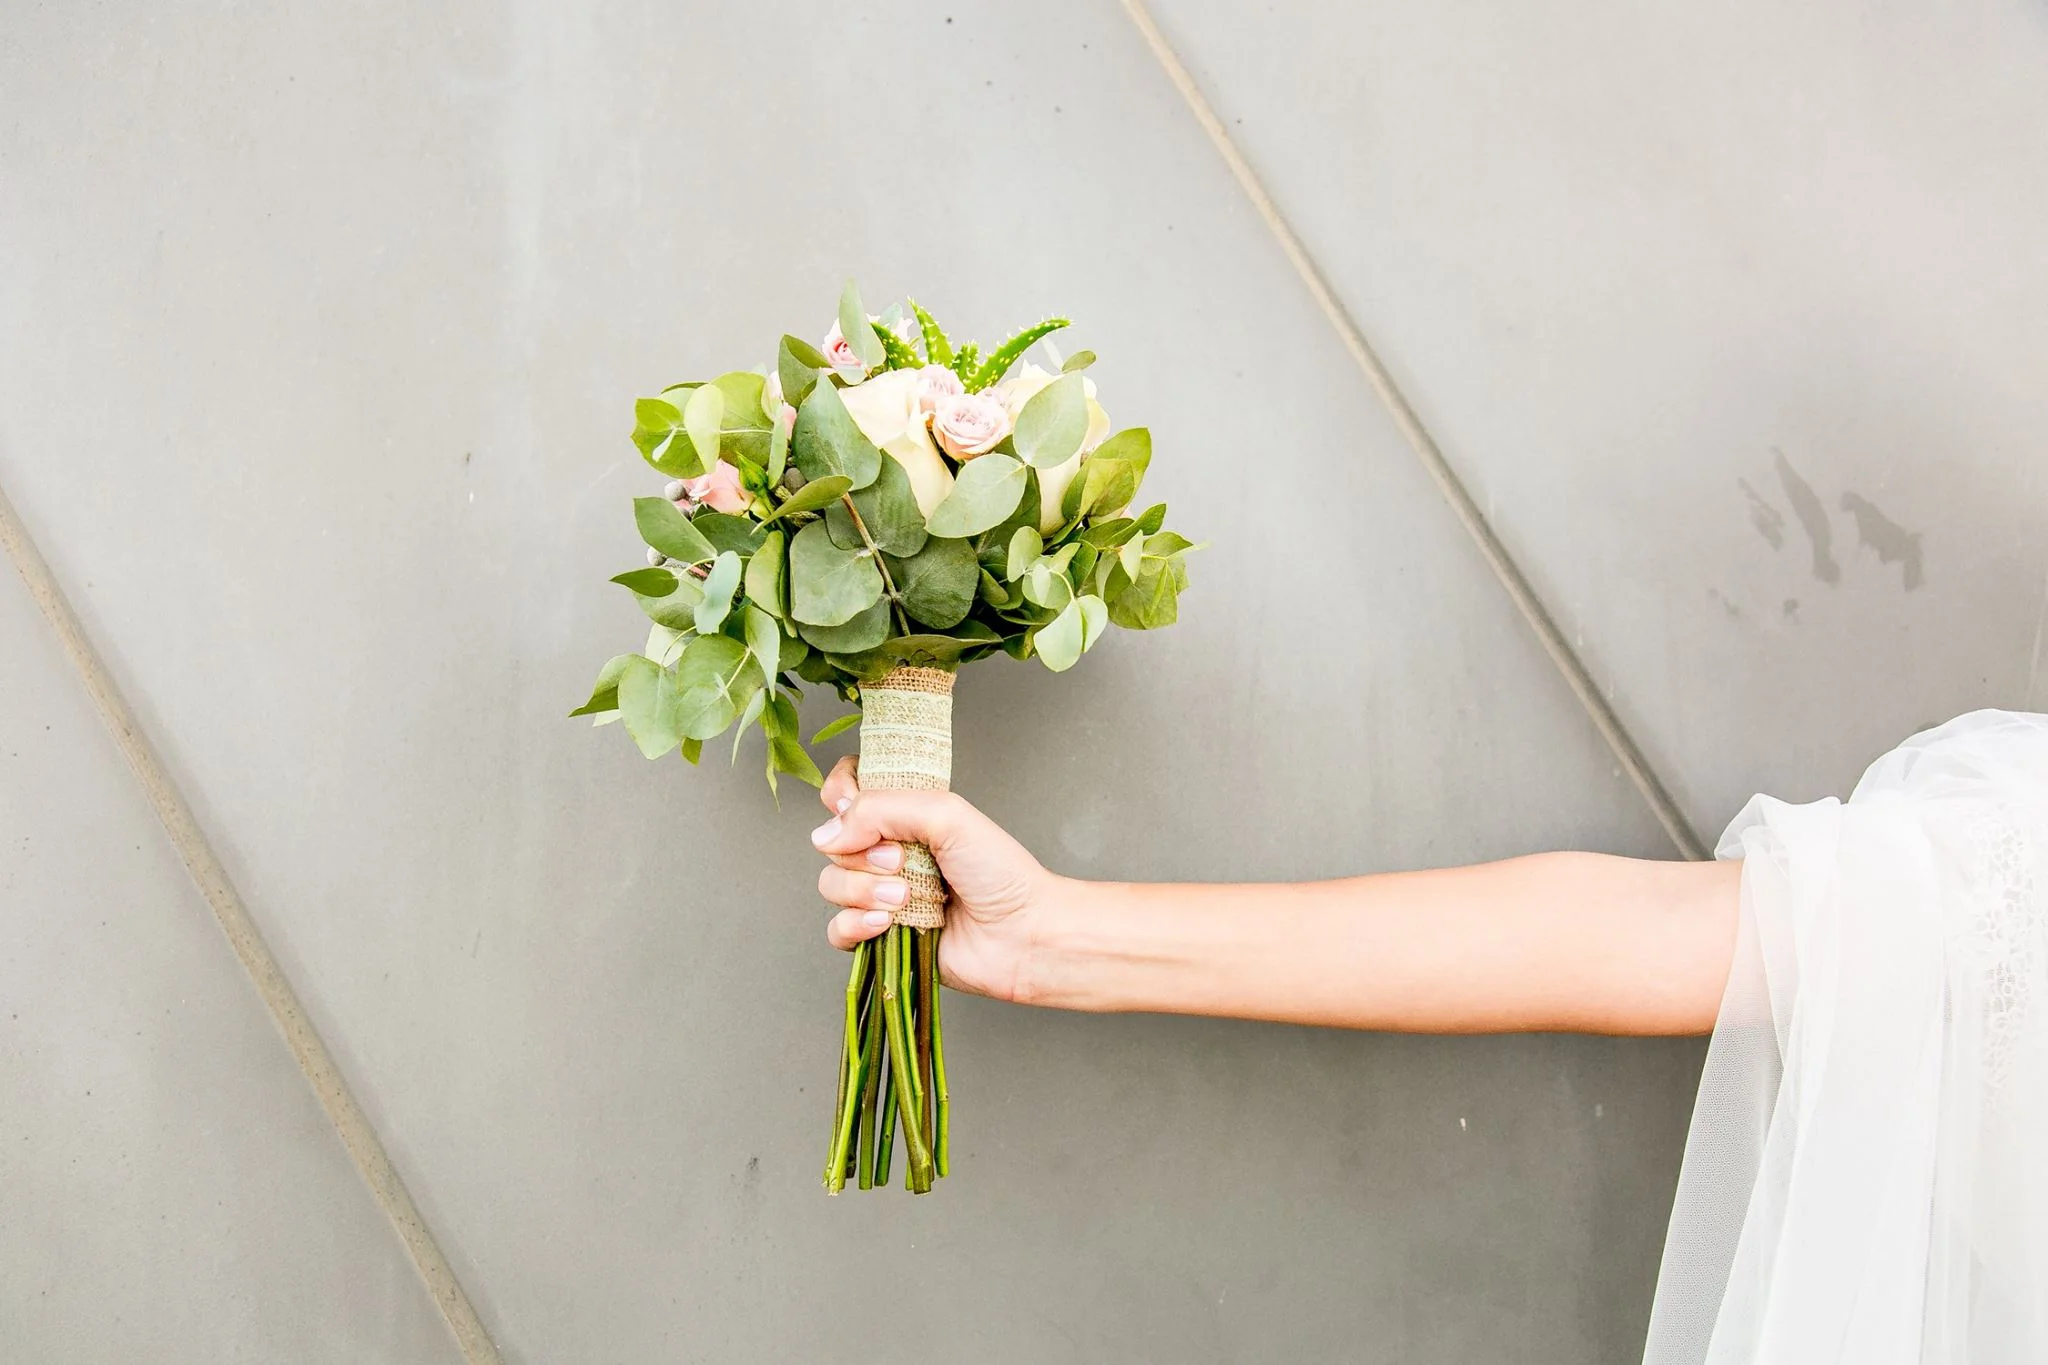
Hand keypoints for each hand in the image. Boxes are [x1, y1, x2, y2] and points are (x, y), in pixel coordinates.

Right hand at [811, 757, 1056, 1003]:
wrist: (1023, 935)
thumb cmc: (1001, 873)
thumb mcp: (947, 815)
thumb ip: (881, 808)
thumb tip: (826, 832)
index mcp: (905, 815)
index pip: (846, 789)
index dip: (840, 794)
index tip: (851, 804)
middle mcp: (889, 852)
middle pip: (833, 842)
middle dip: (862, 853)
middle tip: (903, 861)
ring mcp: (882, 895)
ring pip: (832, 885)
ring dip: (863, 891)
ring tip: (906, 898)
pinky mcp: (881, 937)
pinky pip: (838, 931)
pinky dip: (856, 926)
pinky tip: (887, 924)